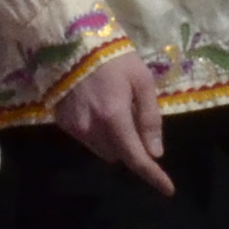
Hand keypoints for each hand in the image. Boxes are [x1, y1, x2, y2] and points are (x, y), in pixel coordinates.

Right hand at [51, 50, 172, 195]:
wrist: (70, 39)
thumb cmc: (113, 56)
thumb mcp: (141, 80)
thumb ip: (149, 117)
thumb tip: (155, 152)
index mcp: (114, 117)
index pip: (135, 157)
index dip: (152, 175)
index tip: (167, 189)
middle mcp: (91, 128)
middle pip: (117, 155)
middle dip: (129, 145)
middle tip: (132, 118)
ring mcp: (73, 126)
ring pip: (101, 149)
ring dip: (112, 139)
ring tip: (113, 109)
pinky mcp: (61, 122)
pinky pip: (85, 138)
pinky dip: (96, 131)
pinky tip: (96, 106)